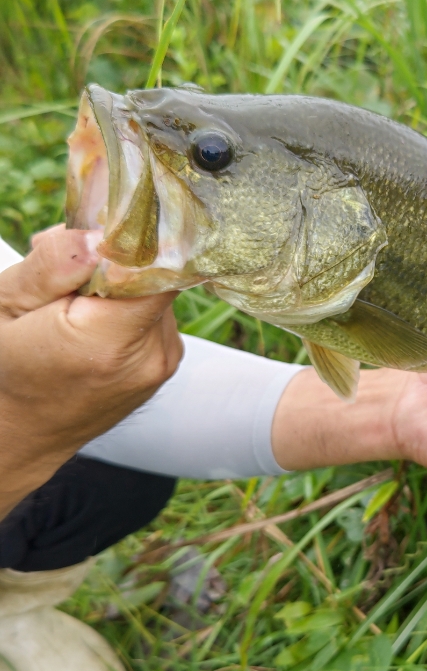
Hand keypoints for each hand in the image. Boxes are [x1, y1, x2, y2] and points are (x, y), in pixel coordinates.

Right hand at [0, 226, 182, 516]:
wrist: (18, 434)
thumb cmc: (3, 370)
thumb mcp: (5, 305)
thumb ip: (55, 265)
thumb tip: (100, 235)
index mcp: (106, 343)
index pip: (156, 267)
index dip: (128, 239)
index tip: (94, 235)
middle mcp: (149, 356)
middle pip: (152, 271)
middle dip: (109, 259)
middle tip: (60, 281)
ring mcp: (163, 362)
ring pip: (152, 287)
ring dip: (115, 282)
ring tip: (68, 307)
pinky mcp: (166, 361)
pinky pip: (153, 309)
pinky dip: (124, 304)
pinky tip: (88, 322)